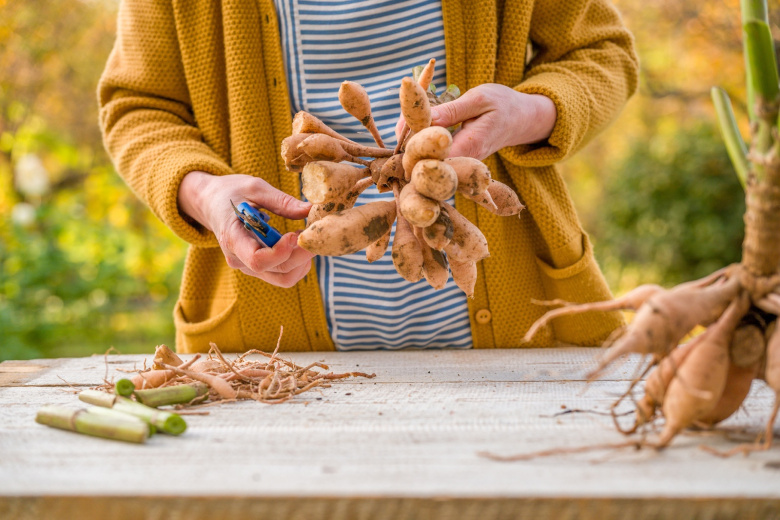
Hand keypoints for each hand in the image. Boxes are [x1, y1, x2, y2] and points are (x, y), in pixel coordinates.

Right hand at [178, 172, 313, 287]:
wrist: (212, 203)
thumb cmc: (231, 192)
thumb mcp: (254, 188)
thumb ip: (282, 201)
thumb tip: (310, 210)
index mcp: (232, 238)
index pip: (257, 260)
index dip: (281, 252)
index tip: (295, 234)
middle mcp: (239, 259)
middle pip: (278, 271)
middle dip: (302, 255)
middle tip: (314, 234)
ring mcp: (249, 267)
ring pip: (284, 278)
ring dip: (303, 262)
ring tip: (307, 238)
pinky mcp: (259, 268)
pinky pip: (283, 274)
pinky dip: (298, 263)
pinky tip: (300, 243)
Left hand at [395, 84, 556, 160]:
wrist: (521, 120)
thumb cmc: (502, 105)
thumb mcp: (478, 99)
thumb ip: (451, 111)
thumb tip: (424, 119)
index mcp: (469, 148)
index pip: (432, 156)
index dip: (412, 145)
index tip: (402, 126)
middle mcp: (462, 163)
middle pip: (424, 162)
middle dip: (407, 144)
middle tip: (400, 120)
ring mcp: (458, 165)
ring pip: (425, 160)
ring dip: (410, 142)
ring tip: (407, 118)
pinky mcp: (454, 161)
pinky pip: (431, 156)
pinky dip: (419, 141)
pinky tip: (414, 125)